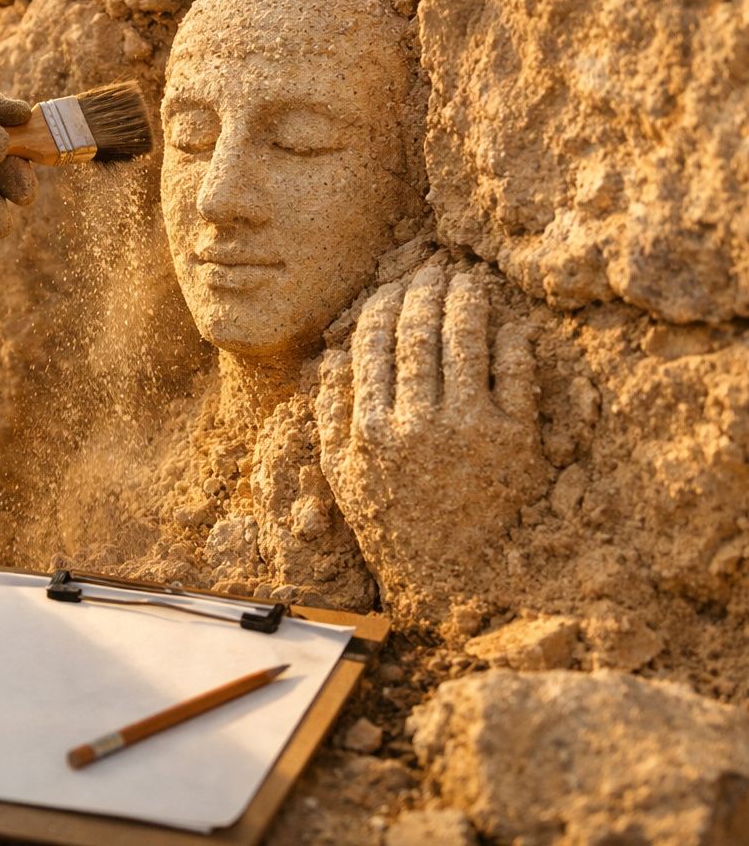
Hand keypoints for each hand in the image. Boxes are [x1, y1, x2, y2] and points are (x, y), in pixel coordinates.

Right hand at [316, 266, 551, 617]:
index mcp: (370, 428)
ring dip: (466, 303)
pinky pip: (515, 374)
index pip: (372, 344)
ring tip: (468, 284)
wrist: (454, 575)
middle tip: (433, 271)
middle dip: (424, 292)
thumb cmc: (392, 520)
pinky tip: (507, 326)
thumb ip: (332, 413)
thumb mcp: (344, 473)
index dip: (382, 305)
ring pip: (465, 342)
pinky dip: (511, 342)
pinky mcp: (515, 439)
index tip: (391, 287)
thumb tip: (333, 356)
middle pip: (418, 333)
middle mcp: (417, 423)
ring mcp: (469, 428)